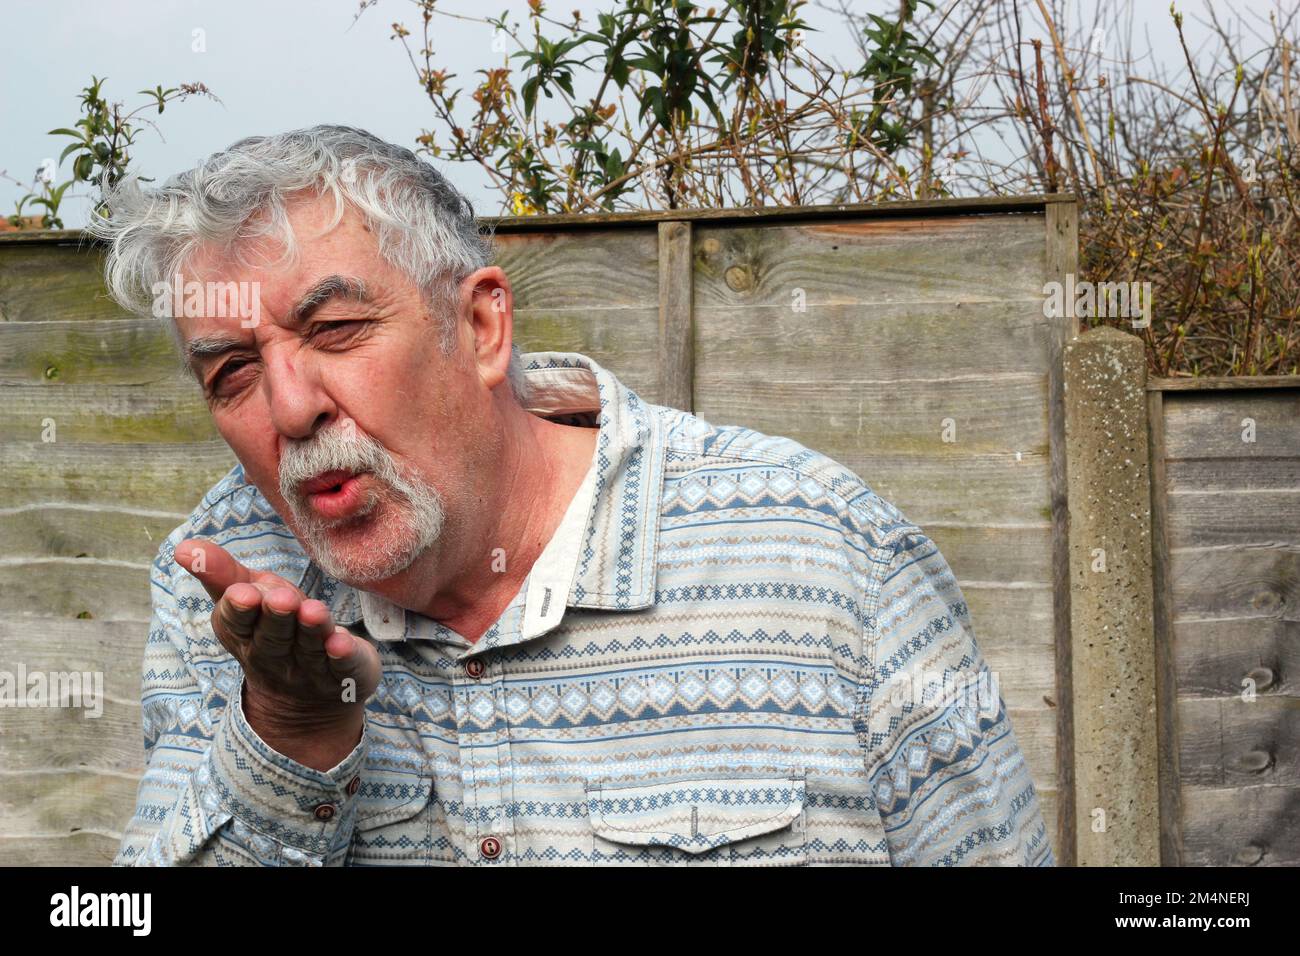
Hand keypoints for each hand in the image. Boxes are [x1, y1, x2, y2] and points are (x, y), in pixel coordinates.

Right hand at [174, 538, 381, 739]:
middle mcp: (275, 656)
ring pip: (309, 647)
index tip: (243, 592)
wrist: (307, 699)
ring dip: (312, 629)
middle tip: (282, 598)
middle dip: (276, 616)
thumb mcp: (246, 601)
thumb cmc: (272, 629)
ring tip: (314, 610)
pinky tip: (343, 642)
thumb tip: (182, 547)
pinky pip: (344, 667)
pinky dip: (343, 655)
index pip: (238, 623)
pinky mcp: (346, 675)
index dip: (241, 609)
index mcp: (245, 636)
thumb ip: (221, 574)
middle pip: (274, 636)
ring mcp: (310, 669)